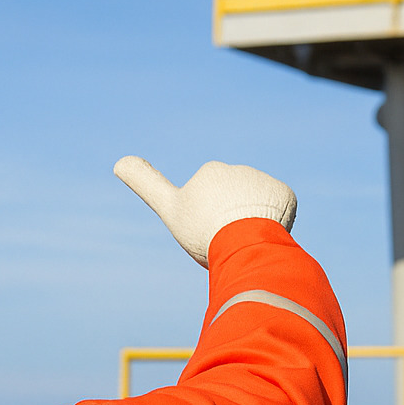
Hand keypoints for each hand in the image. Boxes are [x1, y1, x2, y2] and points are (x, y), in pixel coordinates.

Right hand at [114, 157, 296, 267]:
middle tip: (228, 242)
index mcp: (210, 172)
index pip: (207, 204)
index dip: (206, 224)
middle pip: (232, 205)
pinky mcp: (285, 195)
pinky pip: (281, 211)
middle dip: (230, 223)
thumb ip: (146, 183)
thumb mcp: (169, 207)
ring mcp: (263, 181)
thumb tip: (118, 161)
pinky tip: (266, 235)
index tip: (208, 234)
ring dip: (253, 225)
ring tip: (247, 241)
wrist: (245, 241)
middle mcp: (238, 170)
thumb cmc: (204, 230)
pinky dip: (275, 225)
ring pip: (256, 208)